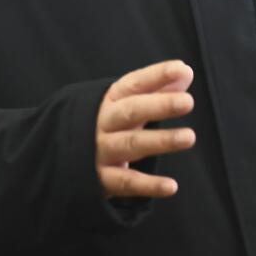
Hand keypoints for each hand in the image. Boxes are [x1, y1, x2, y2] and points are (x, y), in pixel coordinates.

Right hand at [96, 60, 195, 198]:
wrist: (66, 156)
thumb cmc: (111, 123)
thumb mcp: (129, 103)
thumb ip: (158, 88)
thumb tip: (186, 71)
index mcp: (111, 99)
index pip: (135, 84)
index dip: (157, 75)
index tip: (180, 69)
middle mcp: (104, 122)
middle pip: (131, 111)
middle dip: (159, 105)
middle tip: (188, 102)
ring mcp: (101, 150)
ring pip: (131, 144)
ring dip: (160, 140)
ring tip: (189, 137)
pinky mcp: (102, 179)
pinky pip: (126, 182)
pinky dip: (148, 186)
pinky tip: (171, 186)